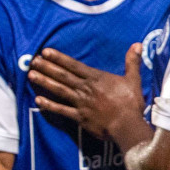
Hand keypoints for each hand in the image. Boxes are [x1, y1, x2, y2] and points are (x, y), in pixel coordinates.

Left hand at [30, 44, 144, 143]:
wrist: (127, 125)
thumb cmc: (131, 103)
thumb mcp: (133, 80)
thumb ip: (132, 62)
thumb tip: (138, 44)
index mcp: (96, 78)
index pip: (74, 65)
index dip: (59, 58)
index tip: (45, 52)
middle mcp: (85, 88)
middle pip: (62, 75)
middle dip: (47, 67)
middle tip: (32, 61)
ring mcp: (81, 103)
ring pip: (59, 90)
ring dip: (44, 82)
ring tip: (31, 75)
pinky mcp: (79, 117)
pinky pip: (62, 110)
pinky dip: (49, 105)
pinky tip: (38, 100)